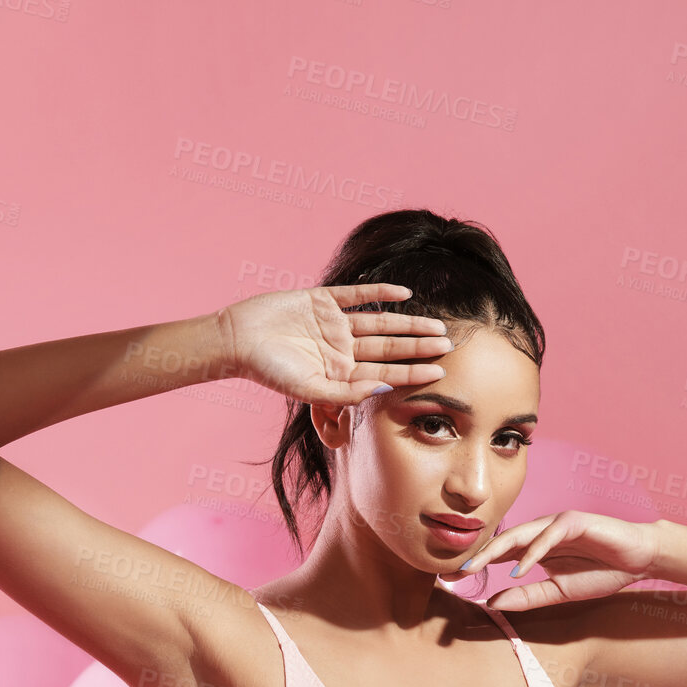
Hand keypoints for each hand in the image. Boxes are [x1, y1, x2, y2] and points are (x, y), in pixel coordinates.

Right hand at [214, 283, 452, 406]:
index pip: (386, 374)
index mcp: (341, 374)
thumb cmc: (268, 371)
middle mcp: (342, 350)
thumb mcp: (310, 389)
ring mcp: (334, 325)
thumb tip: (385, 389)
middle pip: (390, 348)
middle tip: (450, 343)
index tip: (441, 372)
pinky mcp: (322, 301)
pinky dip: (379, 293)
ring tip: (436, 324)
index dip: (413, 372)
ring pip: (380, 323)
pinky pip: (357, 296)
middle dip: (419, 347)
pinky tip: (404, 294)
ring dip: (408, 323)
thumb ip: (348, 394)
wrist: (237, 340)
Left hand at [460, 510, 662, 609]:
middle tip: (450, 572)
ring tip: (474, 567)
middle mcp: (540, 532)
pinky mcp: (574, 521)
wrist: (638, 559)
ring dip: (494, 551)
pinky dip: (533, 552)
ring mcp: (556, 523)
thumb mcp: (558, 592)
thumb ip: (527, 596)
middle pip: (501, 542)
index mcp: (534, 547)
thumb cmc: (601, 572)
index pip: (498, 554)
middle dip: (475, 557)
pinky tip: (518, 568)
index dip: (475, 566)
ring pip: (519, 534)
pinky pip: (548, 535)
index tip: (449, 581)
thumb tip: (492, 603)